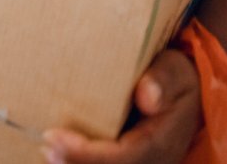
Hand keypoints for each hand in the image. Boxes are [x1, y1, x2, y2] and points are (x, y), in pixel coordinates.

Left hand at [43, 48, 200, 163]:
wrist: (183, 97)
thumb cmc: (174, 81)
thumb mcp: (177, 71)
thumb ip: (164, 80)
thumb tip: (146, 96)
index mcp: (161, 144)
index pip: (122, 158)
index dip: (84, 154)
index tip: (52, 137)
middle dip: (72, 163)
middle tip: (43, 145)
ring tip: (45, 150)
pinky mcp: (127, 163)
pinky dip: (77, 161)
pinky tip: (56, 152)